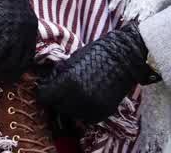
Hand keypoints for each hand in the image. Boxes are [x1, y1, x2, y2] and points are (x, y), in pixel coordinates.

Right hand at [0, 0, 38, 82]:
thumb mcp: (21, 12)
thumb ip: (20, 29)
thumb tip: (13, 48)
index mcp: (31, 29)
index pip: (26, 59)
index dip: (14, 70)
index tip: (5, 71)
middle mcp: (21, 32)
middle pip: (12, 64)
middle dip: (0, 71)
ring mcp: (6, 29)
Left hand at [37, 21, 155, 124]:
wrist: (126, 57)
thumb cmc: (98, 53)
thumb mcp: (73, 59)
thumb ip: (59, 75)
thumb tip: (47, 83)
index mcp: (69, 83)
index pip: (44, 96)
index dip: (45, 89)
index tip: (48, 85)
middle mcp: (78, 99)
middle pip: (56, 106)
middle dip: (57, 97)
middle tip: (64, 87)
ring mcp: (91, 108)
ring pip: (70, 113)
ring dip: (70, 104)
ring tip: (78, 91)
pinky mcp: (102, 114)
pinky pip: (85, 116)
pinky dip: (84, 108)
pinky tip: (89, 96)